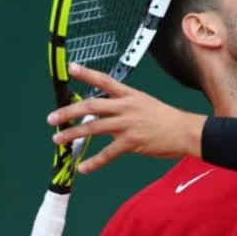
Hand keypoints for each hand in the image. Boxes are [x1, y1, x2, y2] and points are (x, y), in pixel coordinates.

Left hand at [47, 63, 206, 173]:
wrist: (184, 131)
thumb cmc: (165, 118)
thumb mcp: (144, 103)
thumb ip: (123, 105)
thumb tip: (101, 111)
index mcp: (129, 95)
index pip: (105, 81)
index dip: (87, 74)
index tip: (71, 67)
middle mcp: (125, 107)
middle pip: (91, 106)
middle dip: (69, 112)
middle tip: (52, 118)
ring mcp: (128, 125)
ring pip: (94, 128)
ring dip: (73, 134)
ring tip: (57, 140)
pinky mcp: (132, 142)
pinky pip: (108, 153)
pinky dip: (94, 162)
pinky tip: (83, 168)